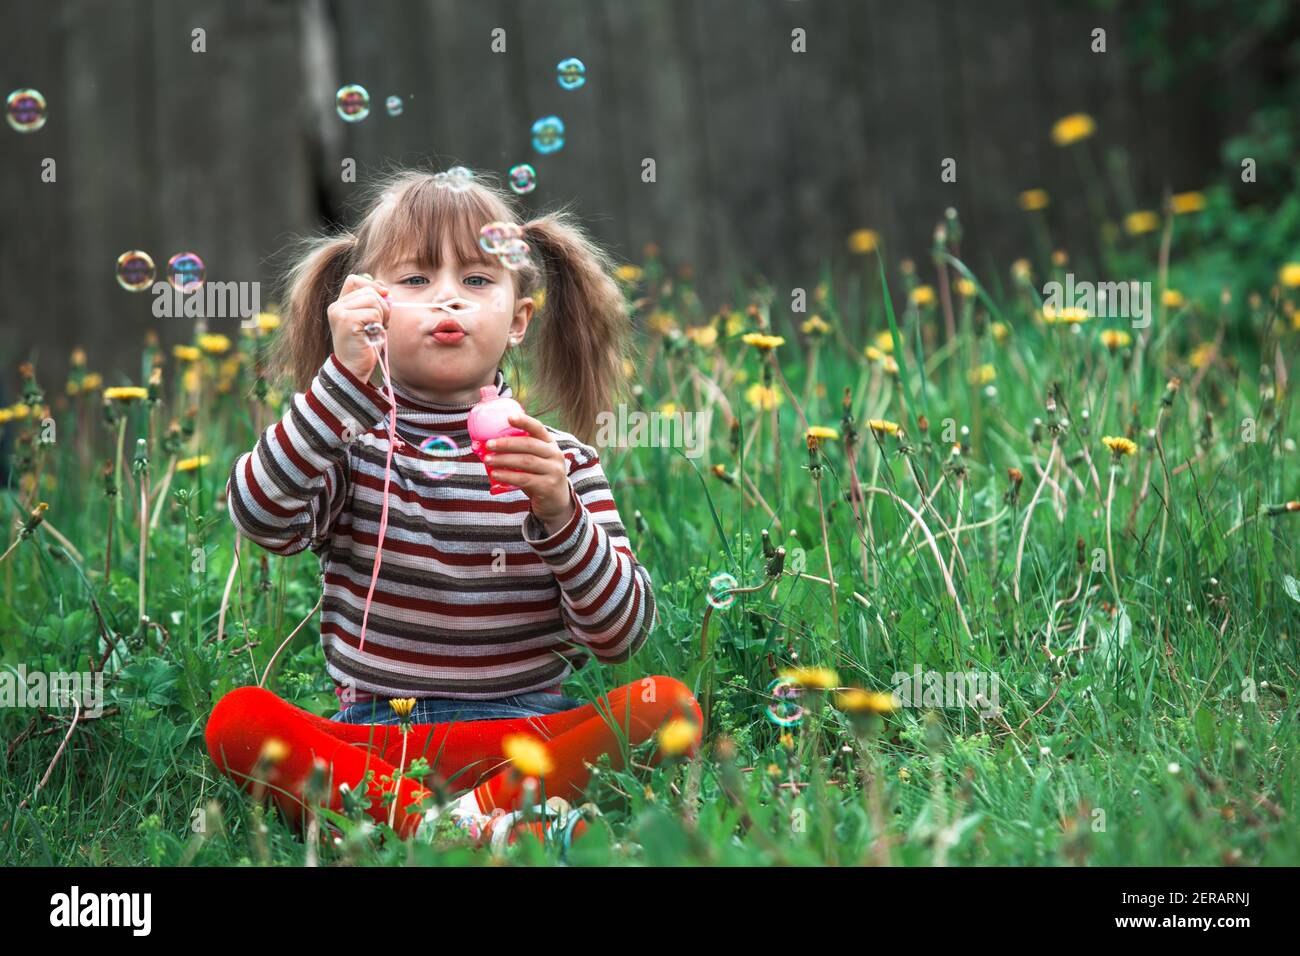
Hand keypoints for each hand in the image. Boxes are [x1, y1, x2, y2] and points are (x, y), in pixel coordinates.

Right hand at [327, 273, 390, 381]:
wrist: (353, 369)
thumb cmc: (364, 346)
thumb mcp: (369, 320)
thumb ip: (373, 302)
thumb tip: (383, 288)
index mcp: (340, 304)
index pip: (355, 280)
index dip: (372, 285)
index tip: (383, 296)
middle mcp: (336, 306)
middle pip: (369, 289)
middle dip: (382, 306)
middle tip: (380, 324)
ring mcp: (340, 313)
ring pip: (373, 300)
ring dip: (382, 315)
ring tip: (376, 330)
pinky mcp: (347, 321)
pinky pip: (373, 313)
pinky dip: (379, 324)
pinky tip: (373, 335)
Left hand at [483, 413, 574, 533]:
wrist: (556, 501)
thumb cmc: (539, 477)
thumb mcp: (535, 461)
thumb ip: (520, 453)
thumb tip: (488, 446)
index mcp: (550, 444)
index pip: (538, 428)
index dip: (524, 421)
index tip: (509, 417)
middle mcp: (555, 455)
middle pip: (529, 444)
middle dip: (506, 443)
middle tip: (488, 444)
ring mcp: (554, 471)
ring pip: (526, 461)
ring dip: (504, 460)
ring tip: (487, 460)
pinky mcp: (548, 486)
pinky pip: (525, 479)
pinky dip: (508, 476)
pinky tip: (495, 475)